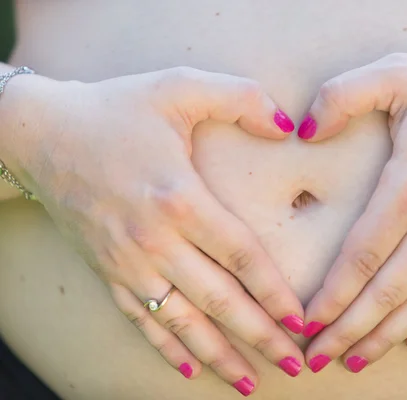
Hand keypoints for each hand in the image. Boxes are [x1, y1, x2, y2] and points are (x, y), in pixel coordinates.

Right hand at [2, 67, 303, 392]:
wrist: (40, 134)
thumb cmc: (114, 110)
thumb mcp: (179, 87)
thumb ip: (239, 99)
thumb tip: (286, 125)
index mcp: (180, 198)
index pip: (242, 255)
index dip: (275, 291)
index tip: (302, 319)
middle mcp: (155, 241)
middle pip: (219, 300)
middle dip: (260, 335)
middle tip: (294, 362)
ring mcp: (128, 263)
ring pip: (183, 321)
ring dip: (219, 354)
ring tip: (250, 380)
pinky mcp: (108, 272)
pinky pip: (142, 319)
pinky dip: (167, 346)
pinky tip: (189, 366)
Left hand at [298, 52, 406, 371]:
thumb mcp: (399, 73)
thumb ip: (343, 96)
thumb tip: (305, 132)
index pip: (361, 256)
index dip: (333, 294)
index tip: (307, 322)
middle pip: (386, 292)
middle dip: (349, 330)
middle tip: (318, 358)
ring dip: (386, 335)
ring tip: (356, 360)